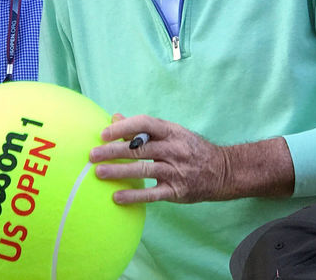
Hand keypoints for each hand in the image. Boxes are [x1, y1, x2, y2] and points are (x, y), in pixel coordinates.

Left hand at [89, 114, 229, 204]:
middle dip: (113, 151)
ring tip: (98, 173)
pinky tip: (116, 197)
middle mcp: (174, 149)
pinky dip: (133, 195)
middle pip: (139, 148)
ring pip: (143, 170)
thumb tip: (114, 117)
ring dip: (119, 171)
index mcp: (171, 131)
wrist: (222, 171)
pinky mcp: (177, 191)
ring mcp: (176, 171)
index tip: (104, 133)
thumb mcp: (171, 132)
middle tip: (92, 155)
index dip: (123, 127)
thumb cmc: (190, 148)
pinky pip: (152, 194)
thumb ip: (142, 127)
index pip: (145, 124)